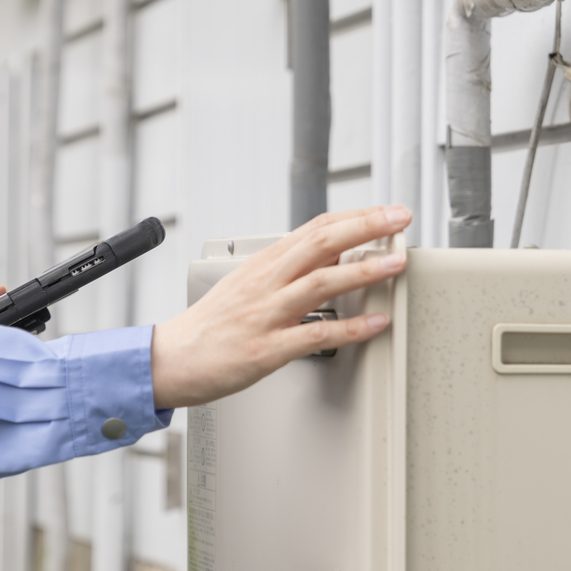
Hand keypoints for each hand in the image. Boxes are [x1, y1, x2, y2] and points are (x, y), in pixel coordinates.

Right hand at [150, 205, 410, 407]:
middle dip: (365, 227)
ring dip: (363, 270)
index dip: (355, 216)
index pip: (315, 228)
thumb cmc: (211, 325)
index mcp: (263, 264)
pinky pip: (316, 336)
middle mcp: (266, 283)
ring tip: (395, 264)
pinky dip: (351, 329)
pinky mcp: (267, 349)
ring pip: (321, 283)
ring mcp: (267, 314)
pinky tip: (376, 324)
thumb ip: (289, 268)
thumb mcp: (248, 284)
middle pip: (321, 242)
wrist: (171, 359)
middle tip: (399, 219)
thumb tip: (333, 253)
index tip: (385, 211)